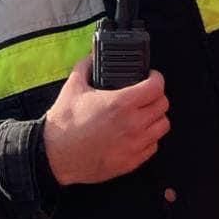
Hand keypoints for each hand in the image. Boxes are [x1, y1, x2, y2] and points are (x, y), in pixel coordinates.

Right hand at [42, 56, 169, 185]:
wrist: (55, 156)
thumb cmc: (64, 124)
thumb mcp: (73, 87)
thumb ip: (85, 66)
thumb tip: (91, 56)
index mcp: (121, 103)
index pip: (156, 87)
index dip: (156, 78)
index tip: (150, 77)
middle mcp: (132, 124)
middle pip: (163, 105)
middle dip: (156, 96)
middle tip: (146, 95)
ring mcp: (134, 145)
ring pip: (162, 126)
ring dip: (155, 118)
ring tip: (143, 114)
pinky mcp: (131, 162)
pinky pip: (153, 146)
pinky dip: (149, 138)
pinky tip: (136, 134)